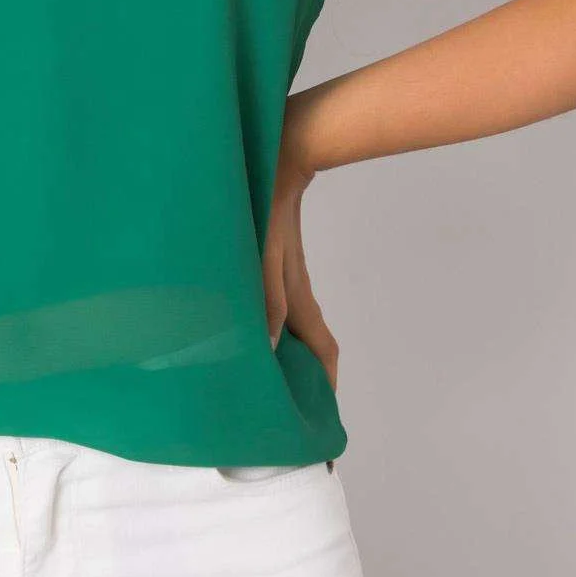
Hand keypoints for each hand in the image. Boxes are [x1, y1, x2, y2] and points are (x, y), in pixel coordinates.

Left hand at [262, 158, 339, 396]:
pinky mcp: (276, 265)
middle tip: (288, 412)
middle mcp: (297, 293)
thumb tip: (272, 345)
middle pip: (310, 348)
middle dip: (305, 383)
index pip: (321, 354)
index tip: (322, 420)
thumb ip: (266, 298)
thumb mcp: (263, 253)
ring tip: (266, 384)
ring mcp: (288, 279)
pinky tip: (250, 333)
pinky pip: (278, 308)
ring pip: (293, 329)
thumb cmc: (269, 202)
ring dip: (285, 357)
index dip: (325, 388)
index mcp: (297, 297)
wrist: (283, 156)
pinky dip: (271, 330)